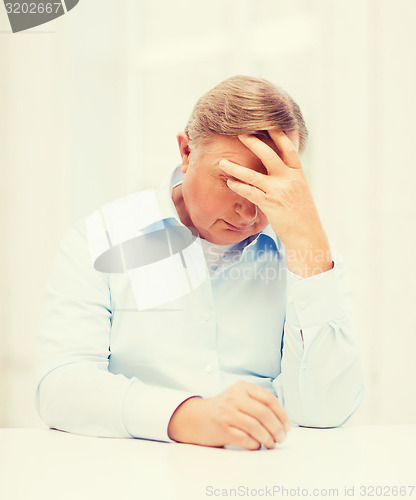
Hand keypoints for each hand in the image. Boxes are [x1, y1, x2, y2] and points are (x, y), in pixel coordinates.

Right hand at [167, 381, 289, 449]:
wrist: (197, 417)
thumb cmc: (224, 408)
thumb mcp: (239, 396)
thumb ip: (258, 402)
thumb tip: (282, 420)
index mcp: (242, 387)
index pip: (269, 399)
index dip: (281, 414)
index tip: (287, 426)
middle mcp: (234, 398)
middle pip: (264, 413)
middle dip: (277, 428)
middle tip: (281, 438)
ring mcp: (227, 413)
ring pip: (256, 427)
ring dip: (268, 438)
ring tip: (271, 443)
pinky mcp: (222, 429)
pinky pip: (245, 439)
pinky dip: (255, 444)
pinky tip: (257, 445)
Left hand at [219, 130, 332, 276]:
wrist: (306, 234)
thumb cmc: (302, 213)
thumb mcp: (299, 190)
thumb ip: (289, 177)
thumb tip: (277, 166)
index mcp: (297, 173)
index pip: (288, 148)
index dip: (277, 134)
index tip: (267, 123)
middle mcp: (288, 179)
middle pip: (268, 155)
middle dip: (253, 142)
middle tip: (240, 134)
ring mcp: (278, 191)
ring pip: (252, 175)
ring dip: (235, 168)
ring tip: (222, 162)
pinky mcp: (269, 204)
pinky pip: (249, 192)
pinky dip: (238, 186)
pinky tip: (229, 182)